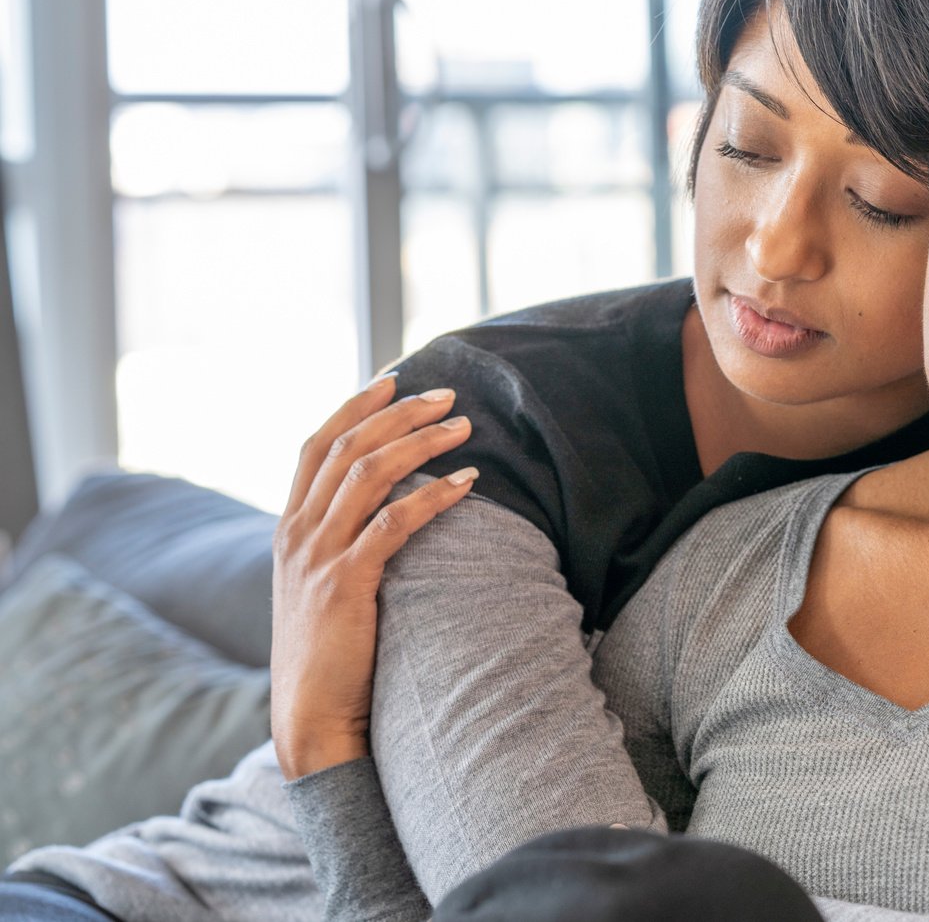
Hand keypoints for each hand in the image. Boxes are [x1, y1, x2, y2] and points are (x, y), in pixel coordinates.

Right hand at [270, 372, 477, 779]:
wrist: (312, 718)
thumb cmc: (331, 656)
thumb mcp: (320, 588)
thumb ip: (340, 544)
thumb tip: (384, 509)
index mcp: (288, 528)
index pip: (315, 445)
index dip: (355, 408)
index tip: (395, 381)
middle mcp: (296, 533)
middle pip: (346, 447)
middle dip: (398, 413)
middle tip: (448, 394)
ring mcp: (316, 557)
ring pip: (369, 474)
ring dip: (421, 443)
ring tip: (465, 427)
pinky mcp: (344, 583)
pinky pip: (394, 523)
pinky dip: (434, 495)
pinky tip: (469, 482)